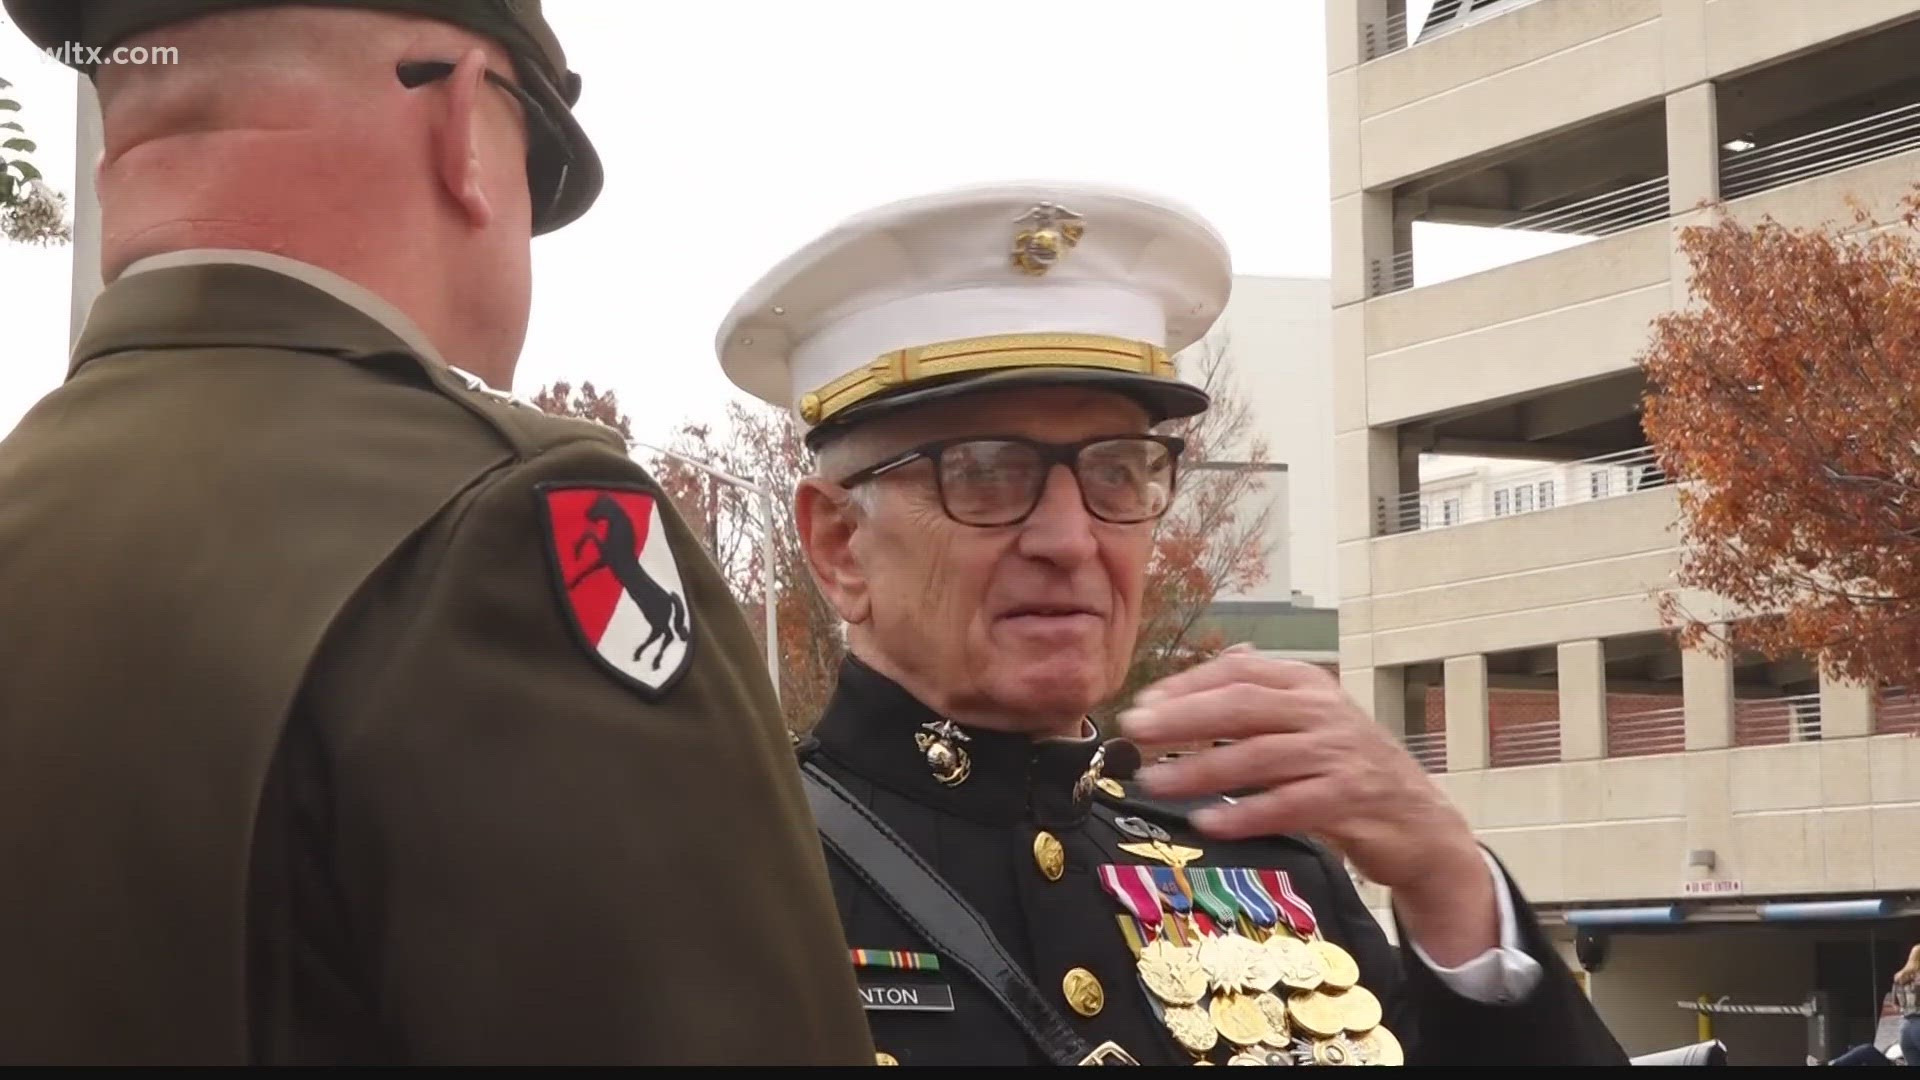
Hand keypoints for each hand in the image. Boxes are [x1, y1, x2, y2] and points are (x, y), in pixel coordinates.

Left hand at [1119, 650, 1497, 964]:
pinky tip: (1208, 822)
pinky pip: (1288, 805)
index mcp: (1309, 684)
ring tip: (1153, 780)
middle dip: (1182, 719)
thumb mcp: (1313, 719)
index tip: (1143, 704)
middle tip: (1136, 733)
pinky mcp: (1349, 800)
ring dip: (1200, 770)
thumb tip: (1223, 658)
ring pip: (1258, 757)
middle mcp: (1323, 712)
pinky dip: (1245, 814)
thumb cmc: (1349, 768)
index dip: (1187, 685)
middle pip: (1242, 707)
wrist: (1421, 821)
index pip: (1239, 672)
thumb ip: (1268, 693)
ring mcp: (1338, 755)